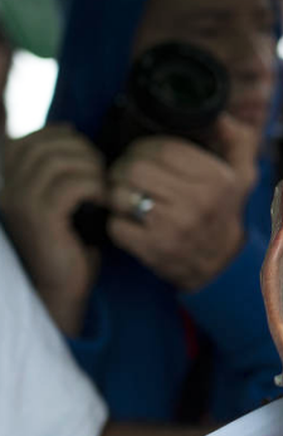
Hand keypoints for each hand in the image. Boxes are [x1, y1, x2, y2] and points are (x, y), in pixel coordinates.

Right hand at [0, 125, 105, 334]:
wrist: (59, 288)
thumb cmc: (67, 242)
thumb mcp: (59, 198)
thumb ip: (57, 167)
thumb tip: (69, 129)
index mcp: (6, 182)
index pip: (28, 139)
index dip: (61, 137)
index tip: (86, 152)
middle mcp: (6, 189)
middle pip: (44, 145)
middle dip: (81, 150)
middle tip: (101, 169)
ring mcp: (19, 203)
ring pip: (58, 162)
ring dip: (90, 167)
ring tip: (103, 185)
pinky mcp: (40, 219)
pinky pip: (71, 185)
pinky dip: (94, 186)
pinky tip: (103, 199)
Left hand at [107, 115, 258, 290]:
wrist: (222, 266)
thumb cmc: (225, 212)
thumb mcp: (243, 175)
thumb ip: (237, 140)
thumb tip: (220, 115)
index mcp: (216, 179)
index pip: (163, 148)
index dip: (145, 147)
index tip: (143, 154)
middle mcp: (196, 202)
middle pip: (135, 168)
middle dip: (125, 168)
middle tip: (129, 174)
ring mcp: (173, 227)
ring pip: (120, 194)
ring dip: (118, 194)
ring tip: (127, 195)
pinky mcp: (154, 249)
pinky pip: (116, 225)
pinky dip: (117, 222)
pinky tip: (131, 221)